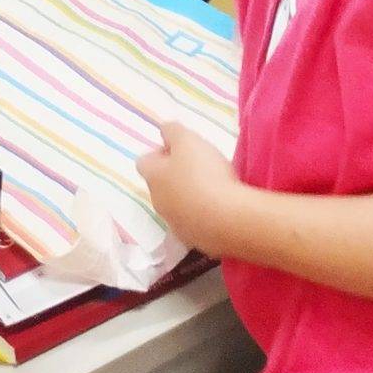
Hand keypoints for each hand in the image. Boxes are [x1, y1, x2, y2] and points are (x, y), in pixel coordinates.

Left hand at [137, 121, 244, 256]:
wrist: (228, 220)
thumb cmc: (203, 173)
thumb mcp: (187, 140)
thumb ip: (172, 130)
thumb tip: (164, 130)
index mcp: (153, 177)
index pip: (144, 162)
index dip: (159, 153)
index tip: (179, 149)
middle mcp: (158, 203)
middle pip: (161, 186)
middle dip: (176, 177)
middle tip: (199, 168)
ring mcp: (176, 225)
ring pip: (178, 207)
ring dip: (191, 199)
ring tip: (215, 190)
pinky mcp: (196, 242)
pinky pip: (196, 225)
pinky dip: (205, 217)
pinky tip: (223, 210)